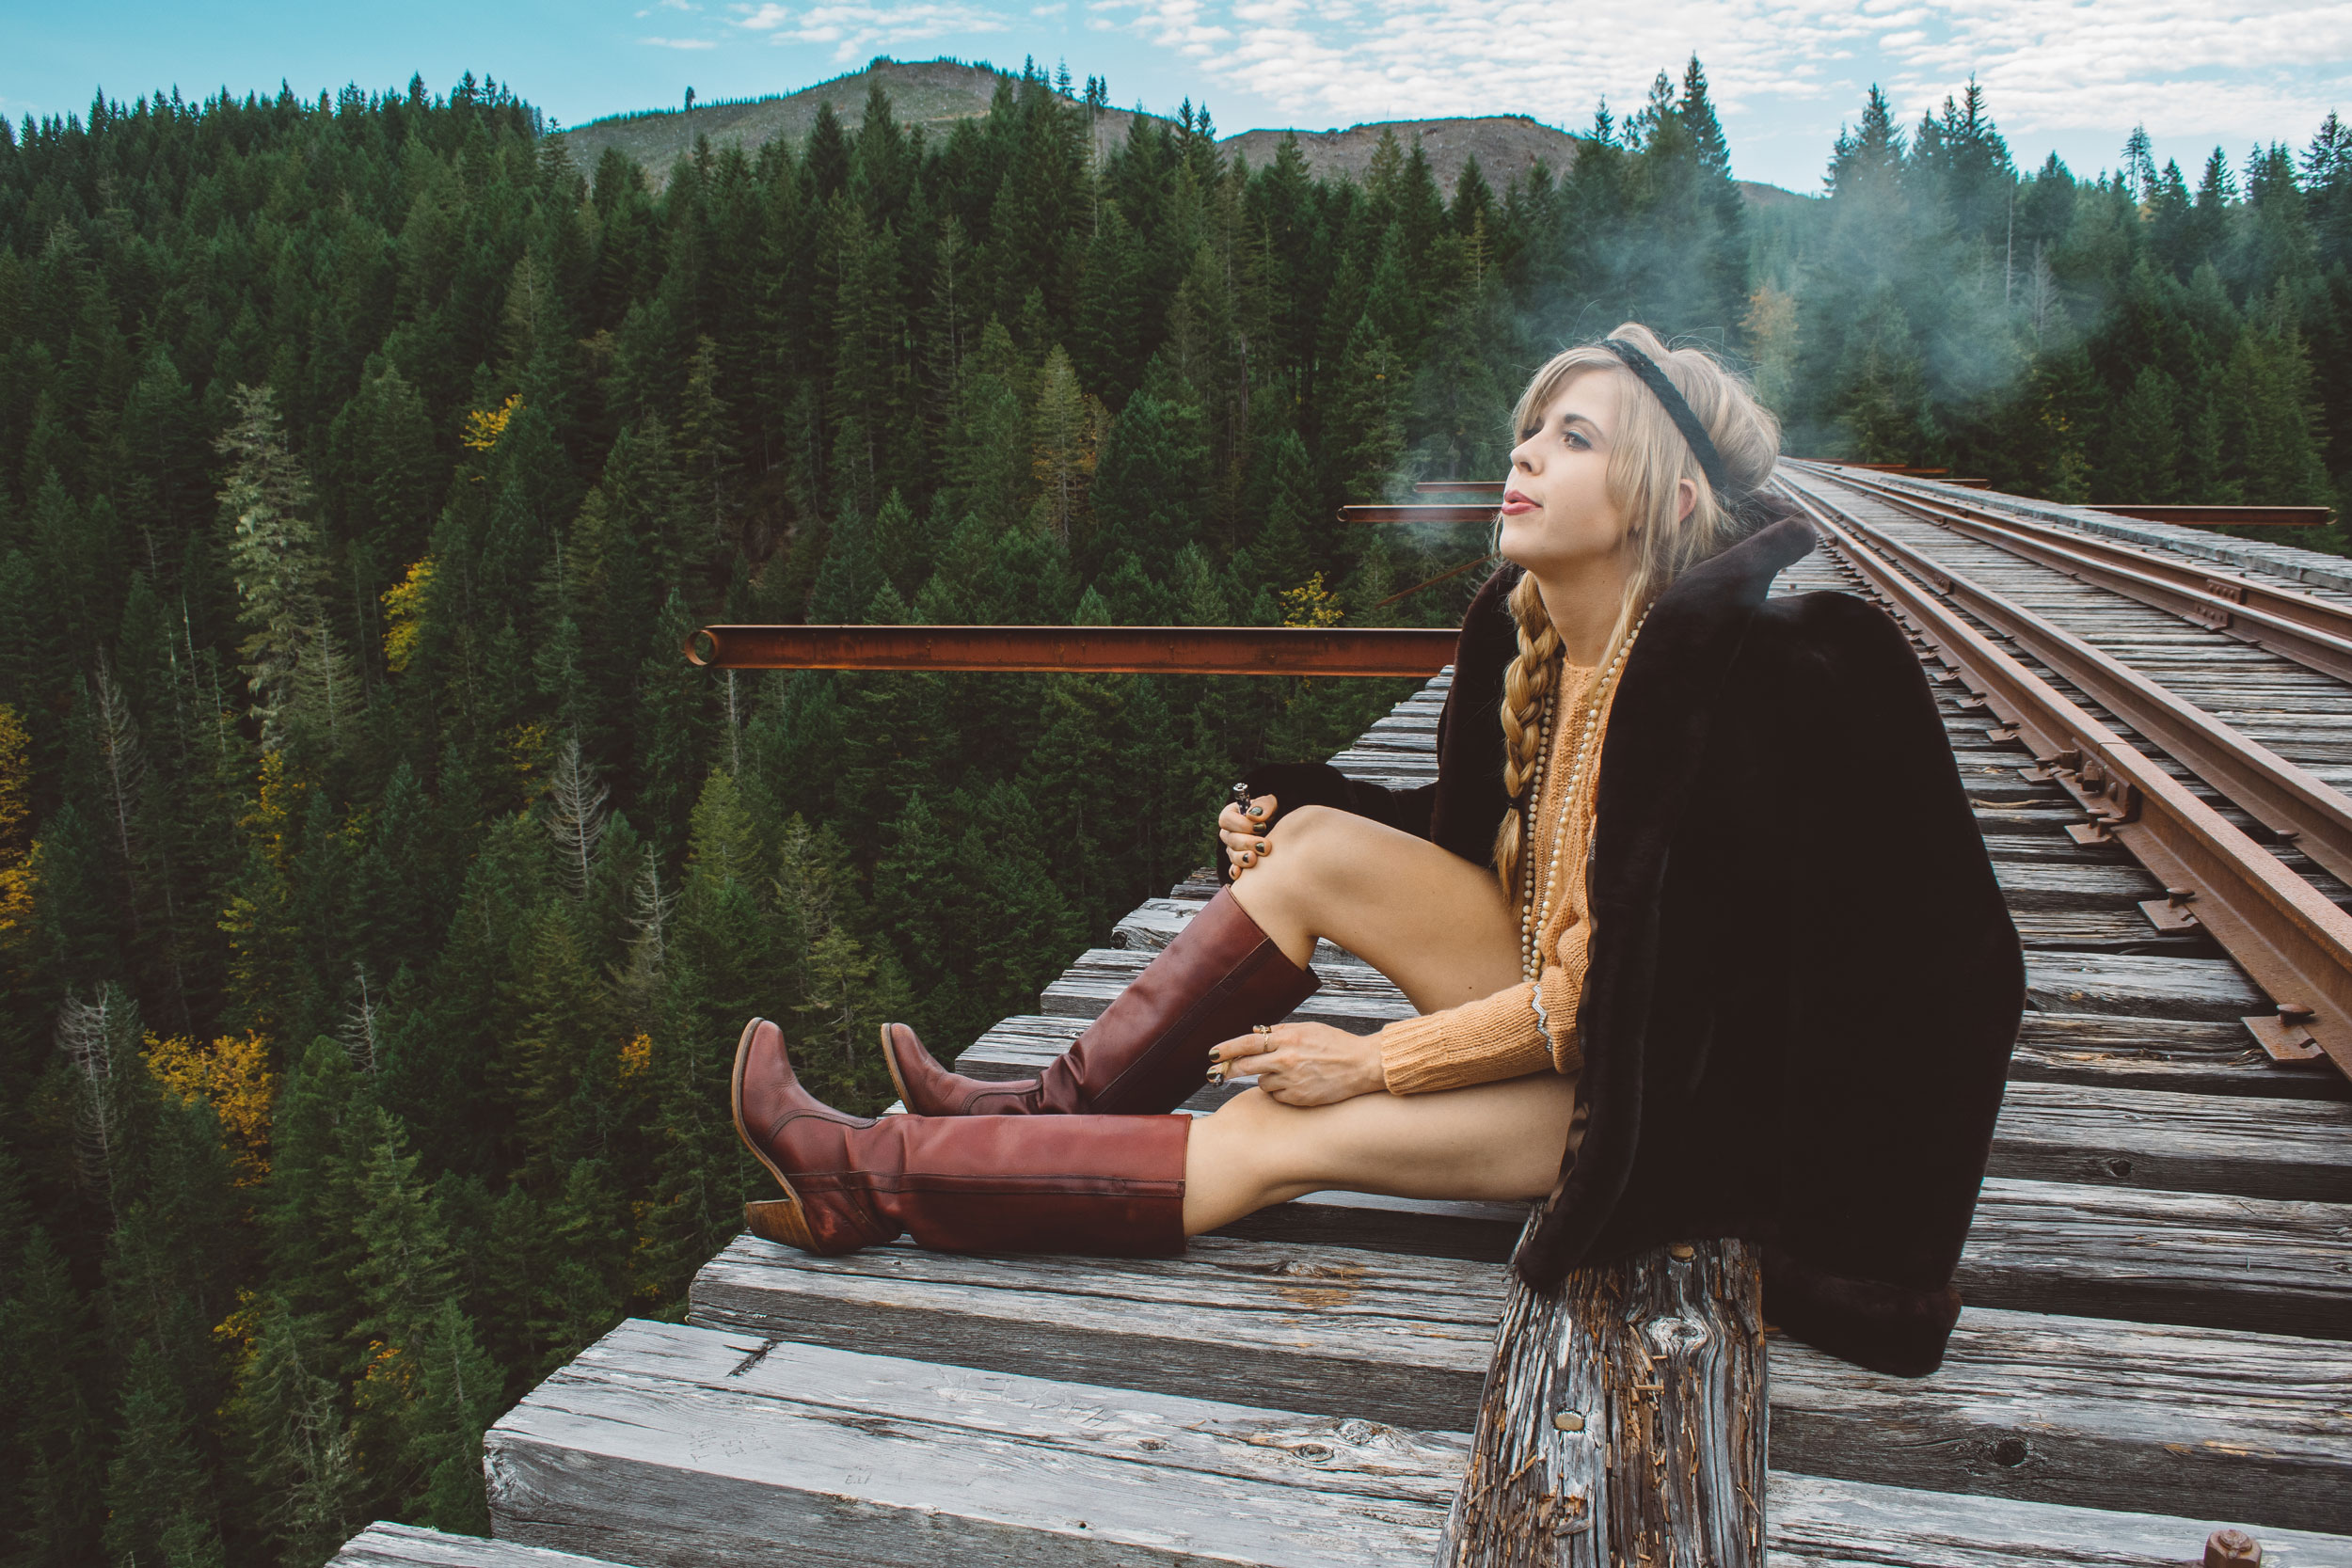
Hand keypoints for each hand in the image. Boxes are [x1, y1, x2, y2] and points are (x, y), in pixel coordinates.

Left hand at [1209, 1021, 1384, 1105]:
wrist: (1362, 1065)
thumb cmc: (1336, 1044)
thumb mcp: (1308, 1029)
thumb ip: (1280, 1032)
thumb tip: (1255, 1034)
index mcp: (1287, 1039)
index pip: (1247, 1043)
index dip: (1226, 1049)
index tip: (1211, 1054)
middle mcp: (1286, 1060)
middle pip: (1245, 1067)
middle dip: (1230, 1070)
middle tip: (1219, 1073)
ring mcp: (1292, 1081)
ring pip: (1262, 1083)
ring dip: (1267, 1078)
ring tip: (1288, 1073)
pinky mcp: (1298, 1098)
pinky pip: (1277, 1096)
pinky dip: (1281, 1091)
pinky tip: (1298, 1084)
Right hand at [1218, 792, 1276, 877]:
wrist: (1279, 830)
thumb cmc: (1270, 814)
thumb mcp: (1270, 804)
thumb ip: (1263, 805)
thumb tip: (1253, 815)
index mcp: (1232, 815)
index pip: (1226, 819)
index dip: (1240, 824)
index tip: (1260, 827)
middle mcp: (1229, 833)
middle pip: (1229, 839)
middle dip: (1246, 843)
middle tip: (1265, 846)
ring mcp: (1233, 849)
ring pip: (1232, 855)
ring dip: (1243, 858)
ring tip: (1255, 859)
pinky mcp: (1240, 863)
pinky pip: (1233, 869)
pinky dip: (1236, 872)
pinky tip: (1241, 873)